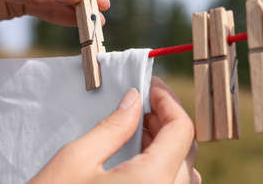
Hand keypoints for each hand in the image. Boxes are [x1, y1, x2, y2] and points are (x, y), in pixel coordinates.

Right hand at [29, 77, 200, 183]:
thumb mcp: (76, 160)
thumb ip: (113, 127)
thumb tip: (135, 100)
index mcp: (151, 182)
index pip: (182, 131)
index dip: (169, 102)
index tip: (153, 87)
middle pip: (187, 150)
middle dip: (168, 120)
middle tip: (144, 104)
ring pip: (184, 171)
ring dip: (168, 143)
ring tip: (141, 127)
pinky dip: (164, 165)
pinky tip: (140, 156)